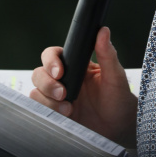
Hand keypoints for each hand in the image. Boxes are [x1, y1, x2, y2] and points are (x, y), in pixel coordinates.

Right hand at [31, 26, 137, 148]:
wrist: (119, 126)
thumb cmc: (118, 97)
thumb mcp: (115, 75)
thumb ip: (107, 53)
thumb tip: (103, 30)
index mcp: (74, 65)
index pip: (53, 55)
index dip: (50, 61)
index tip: (59, 72)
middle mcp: (63, 79)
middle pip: (39, 73)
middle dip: (47, 83)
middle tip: (63, 93)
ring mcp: (57, 97)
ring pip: (36, 92)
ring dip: (48, 100)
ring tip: (68, 108)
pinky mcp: (55, 113)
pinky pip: (39, 109)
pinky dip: (49, 111)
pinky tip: (65, 115)